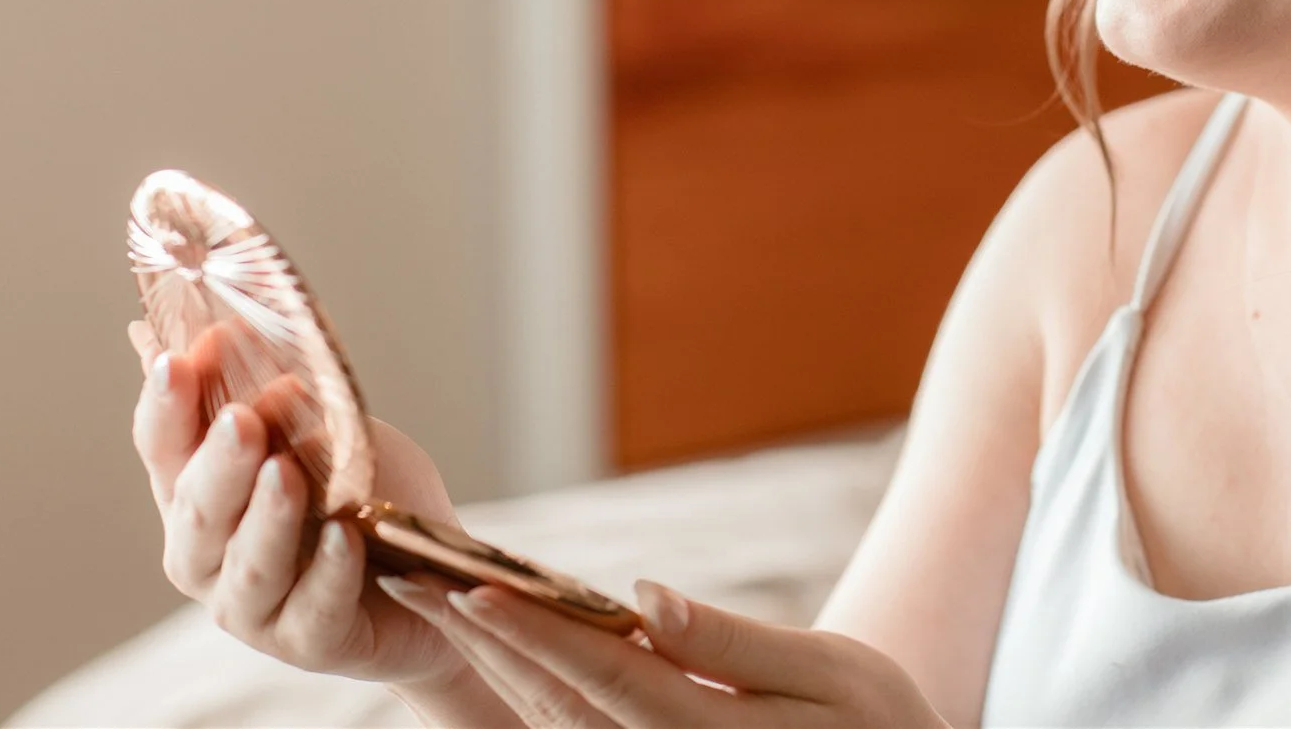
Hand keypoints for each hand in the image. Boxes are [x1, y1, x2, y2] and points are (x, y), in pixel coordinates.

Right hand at [126, 320, 471, 693]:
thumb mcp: (325, 427)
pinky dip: (327, 572)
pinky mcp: (307, 640)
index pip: (163, 445)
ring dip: (267, 516)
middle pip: (199, 508)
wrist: (428, 572)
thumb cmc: (360, 494)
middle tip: (242, 418)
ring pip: (247, 564)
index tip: (178, 358)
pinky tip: (345, 537)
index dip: (166, 404)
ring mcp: (251, 606)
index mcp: (195, 491)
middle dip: (219, 462)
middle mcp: (205, 553)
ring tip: (288, 472)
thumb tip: (211, 322)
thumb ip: (267, 388)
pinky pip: (312, 607)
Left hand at [379, 574, 949, 728]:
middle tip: (413, 576)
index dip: (530, 631)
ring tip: (436, 596)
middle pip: (552, 698)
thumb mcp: (829, 674)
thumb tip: (646, 598)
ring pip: (549, 718)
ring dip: (490, 657)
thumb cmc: (878, 722)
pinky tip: (497, 645)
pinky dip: (527, 684)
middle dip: (481, 636)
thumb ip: (732, 642)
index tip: (468, 585)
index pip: (600, 676)